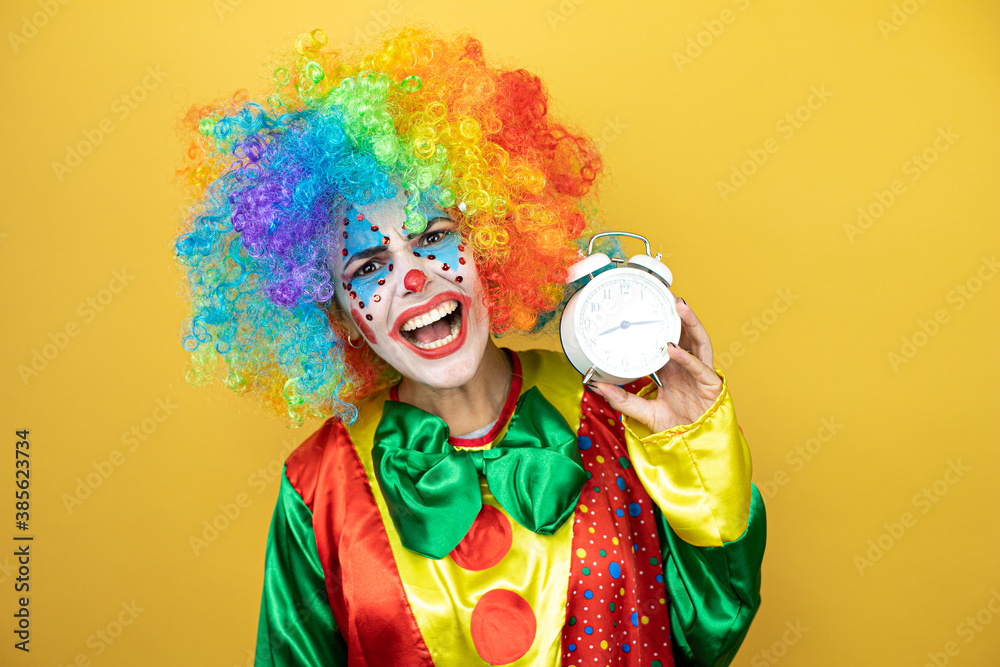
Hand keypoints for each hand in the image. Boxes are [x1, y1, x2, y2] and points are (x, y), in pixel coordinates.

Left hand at [590, 296, 722, 433]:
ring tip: (679, 305)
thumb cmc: (675, 429)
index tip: (648, 304)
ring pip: (699, 341)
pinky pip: (698, 367)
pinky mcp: (711, 386)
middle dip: (678, 313)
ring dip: (690, 322)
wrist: (693, 450)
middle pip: (686, 334)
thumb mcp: (642, 411)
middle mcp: (688, 367)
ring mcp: (701, 374)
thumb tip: (595, 383)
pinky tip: (672, 348)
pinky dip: (686, 357)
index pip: (668, 339)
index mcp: (674, 370)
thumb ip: (621, 399)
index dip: (661, 322)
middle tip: (666, 292)